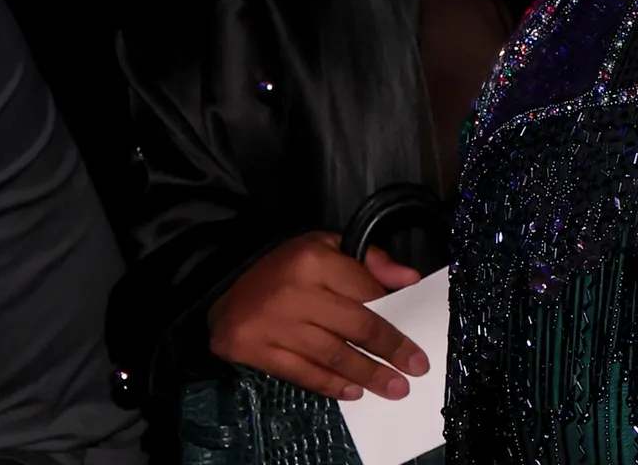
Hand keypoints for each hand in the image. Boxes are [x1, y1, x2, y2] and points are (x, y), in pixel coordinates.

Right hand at [207, 232, 425, 401]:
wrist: (223, 282)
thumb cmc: (285, 265)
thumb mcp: (327, 246)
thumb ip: (370, 261)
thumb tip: (410, 280)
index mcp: (316, 261)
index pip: (367, 294)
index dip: (394, 320)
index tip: (414, 343)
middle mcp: (296, 293)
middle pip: (354, 328)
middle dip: (388, 352)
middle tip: (413, 371)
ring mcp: (273, 325)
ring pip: (331, 356)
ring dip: (366, 375)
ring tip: (391, 388)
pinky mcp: (255, 350)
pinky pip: (301, 373)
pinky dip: (330, 385)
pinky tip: (352, 391)